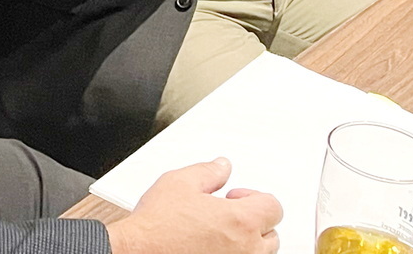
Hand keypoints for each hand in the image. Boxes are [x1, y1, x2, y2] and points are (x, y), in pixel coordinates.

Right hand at [105, 159, 281, 253]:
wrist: (139, 252)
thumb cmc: (157, 226)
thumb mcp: (180, 183)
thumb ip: (208, 172)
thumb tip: (222, 167)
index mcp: (241, 222)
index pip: (273, 207)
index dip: (254, 197)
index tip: (235, 196)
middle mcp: (246, 250)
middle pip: (271, 234)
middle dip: (254, 221)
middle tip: (227, 214)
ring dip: (246, 242)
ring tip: (219, 233)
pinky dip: (232, 253)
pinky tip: (210, 246)